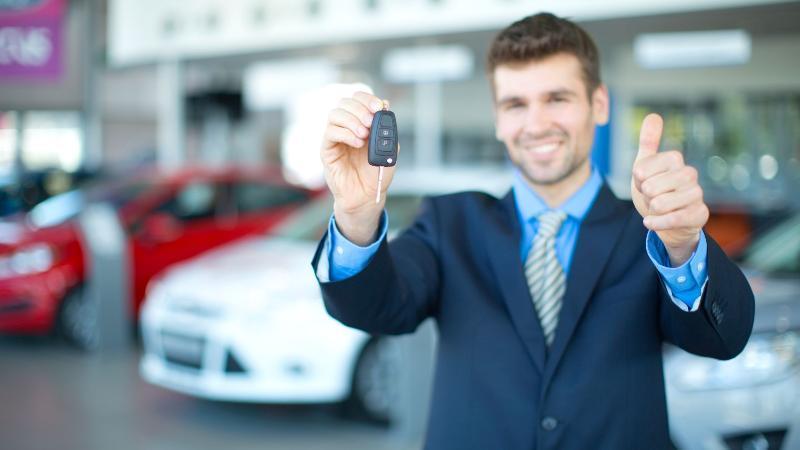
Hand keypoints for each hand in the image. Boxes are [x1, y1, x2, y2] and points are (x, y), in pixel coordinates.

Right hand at [321, 91, 397, 244]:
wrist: (367, 195)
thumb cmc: (377, 173)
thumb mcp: (389, 149)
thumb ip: (387, 128)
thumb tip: (385, 104)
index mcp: (361, 122)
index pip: (357, 99)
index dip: (367, 99)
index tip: (378, 107)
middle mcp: (346, 126)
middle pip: (344, 102)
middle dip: (360, 109)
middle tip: (370, 122)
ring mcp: (335, 137)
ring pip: (335, 114)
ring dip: (352, 121)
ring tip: (364, 136)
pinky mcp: (327, 149)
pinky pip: (330, 132)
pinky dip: (345, 134)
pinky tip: (357, 143)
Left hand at [631, 114, 708, 265]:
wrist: (667, 219)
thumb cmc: (656, 190)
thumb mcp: (646, 165)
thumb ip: (648, 142)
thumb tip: (654, 115)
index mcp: (675, 159)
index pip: (641, 171)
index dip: (637, 181)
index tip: (644, 182)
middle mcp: (689, 174)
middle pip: (651, 188)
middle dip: (645, 197)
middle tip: (653, 197)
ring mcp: (697, 194)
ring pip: (660, 204)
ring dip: (652, 211)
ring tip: (659, 208)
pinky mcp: (700, 214)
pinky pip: (672, 219)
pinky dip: (656, 223)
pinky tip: (650, 222)